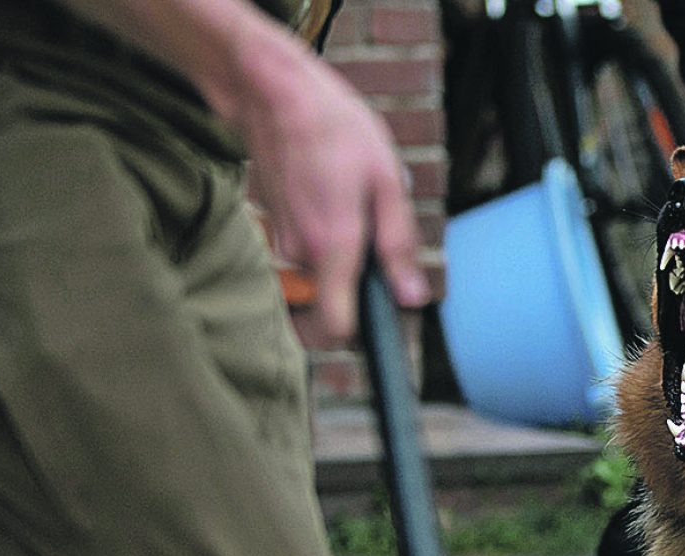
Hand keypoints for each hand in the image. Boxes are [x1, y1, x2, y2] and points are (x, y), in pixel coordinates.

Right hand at [228, 50, 429, 346]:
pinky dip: (325, 224)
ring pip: (325, 264)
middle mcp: (300, 252)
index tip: (378, 321)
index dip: (359, 333)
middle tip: (374, 219)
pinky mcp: (273, 223)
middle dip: (361, 268)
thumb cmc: (336, 129)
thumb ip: (397, 245)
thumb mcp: (385, 182)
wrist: (274, 93)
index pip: (335, 327)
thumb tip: (410, 297)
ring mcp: (282, 238)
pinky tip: (330, 183)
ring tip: (351, 191)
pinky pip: (309, 242)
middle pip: (338, 291)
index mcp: (333, 246)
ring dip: (345, 242)